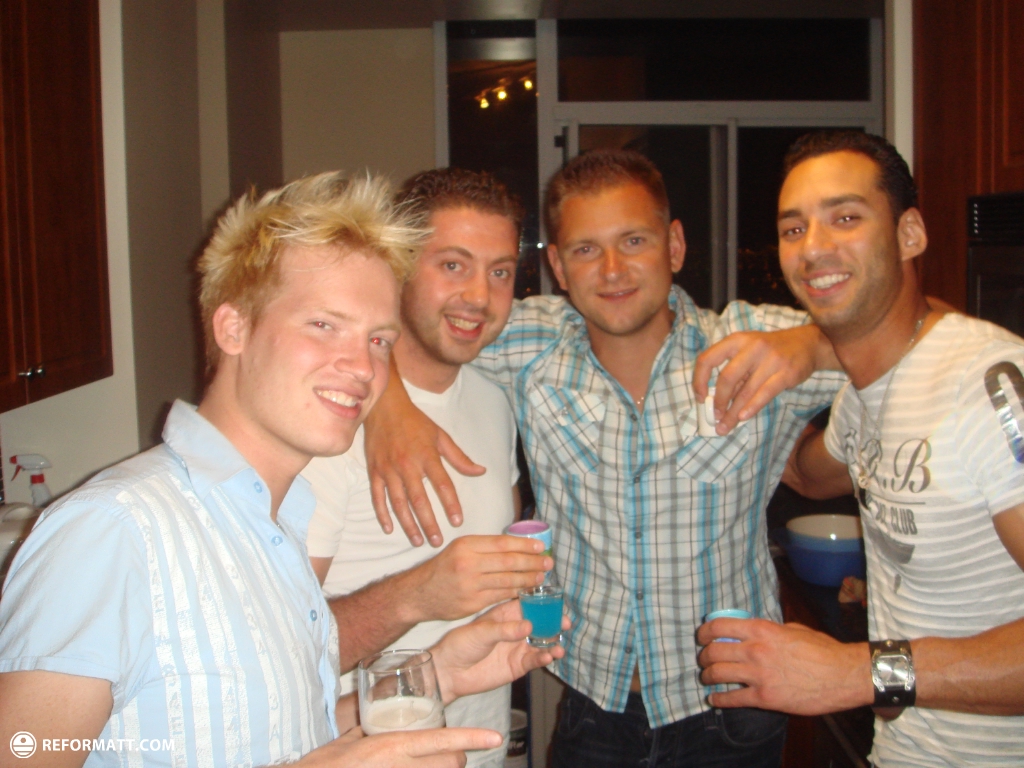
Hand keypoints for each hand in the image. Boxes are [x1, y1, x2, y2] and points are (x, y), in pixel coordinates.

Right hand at [294, 724, 502, 766]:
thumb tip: (375, 722)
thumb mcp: (349, 741)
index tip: (495, 738)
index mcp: (394, 744)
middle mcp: (402, 764)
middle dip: (456, 757)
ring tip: (434, 763)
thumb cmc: (324, 765)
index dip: (473, 738)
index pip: (443, 739)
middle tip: (449, 755)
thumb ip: (367, 730)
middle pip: (452, 761)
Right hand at [363, 367, 484, 547]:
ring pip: (399, 503)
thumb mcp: (441, 436)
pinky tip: (390, 529)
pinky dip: (383, 514)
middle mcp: (407, 465)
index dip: (451, 504)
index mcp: (427, 455)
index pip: (443, 484)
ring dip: (408, 524)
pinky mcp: (374, 471)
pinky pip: (378, 497)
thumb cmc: (415, 422)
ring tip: (417, 540)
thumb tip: (480, 472)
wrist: (384, 407)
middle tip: (436, 541)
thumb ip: (460, 458)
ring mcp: (389, 469)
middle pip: (419, 500)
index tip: (457, 521)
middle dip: (428, 523)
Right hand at [409, 535, 552, 622]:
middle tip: (549, 563)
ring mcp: (470, 585)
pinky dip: (516, 593)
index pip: (503, 543)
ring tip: (542, 577)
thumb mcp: (459, 549)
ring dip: (528, 579)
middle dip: (532, 563)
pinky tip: (526, 591)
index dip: (525, 545)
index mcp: (466, 545)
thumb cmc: (444, 568)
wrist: (419, 593)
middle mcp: (468, 564)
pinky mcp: (472, 603)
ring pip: (507, 580)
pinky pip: (500, 596)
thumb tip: (517, 545)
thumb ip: (484, 547)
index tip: (541, 547)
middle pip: (508, 562)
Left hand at [432, 599, 568, 703]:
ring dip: (552, 642)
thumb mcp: (481, 632)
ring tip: (559, 645)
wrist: (449, 671)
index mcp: (505, 614)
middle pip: (540, 623)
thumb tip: (529, 626)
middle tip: (565, 623)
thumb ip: (505, 630)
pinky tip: (549, 656)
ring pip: (541, 642)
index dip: (543, 602)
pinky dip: (544, 658)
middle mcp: (514, 628)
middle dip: (554, 622)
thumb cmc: (461, 644)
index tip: (557, 602)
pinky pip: (534, 660)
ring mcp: (517, 647)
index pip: (528, 604)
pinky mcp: (517, 665)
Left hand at [693, 325, 835, 434]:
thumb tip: (716, 402)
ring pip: (745, 391)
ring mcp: (770, 359)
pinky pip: (764, 394)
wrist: (807, 344)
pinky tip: (743, 417)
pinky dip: (752, 408)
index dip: (699, 380)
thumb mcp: (748, 352)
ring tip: (726, 426)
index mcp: (736, 340)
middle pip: (727, 378)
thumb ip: (734, 371)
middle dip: (719, 401)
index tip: (700, 398)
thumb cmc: (771, 350)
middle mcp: (751, 347)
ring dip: (733, 412)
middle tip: (716, 417)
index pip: (707, 359)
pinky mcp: (786, 372)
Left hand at [696, 617, 872, 714]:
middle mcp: (756, 650)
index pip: (719, 626)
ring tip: (707, 678)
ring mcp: (759, 675)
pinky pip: (733, 699)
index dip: (705, 631)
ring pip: (718, 674)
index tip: (702, 636)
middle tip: (705, 659)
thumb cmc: (823, 650)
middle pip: (714, 651)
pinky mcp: (765, 698)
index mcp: (762, 630)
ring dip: (708, 676)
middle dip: (704, 656)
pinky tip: (714, 699)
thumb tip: (754, 632)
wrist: (844, 675)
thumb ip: (770, 630)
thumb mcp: (794, 628)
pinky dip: (719, 700)